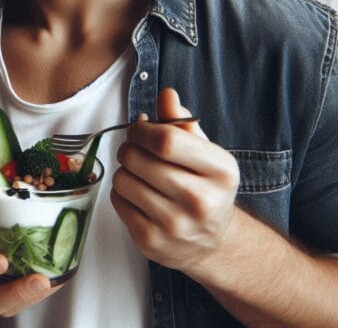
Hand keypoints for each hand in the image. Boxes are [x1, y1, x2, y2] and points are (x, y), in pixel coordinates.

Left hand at [110, 87, 239, 274]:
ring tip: (139, 173)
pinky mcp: (150, 241)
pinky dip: (121, 191)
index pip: (167, 140)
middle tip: (136, 149)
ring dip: (125, 170)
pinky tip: (138, 194)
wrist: (210, 241)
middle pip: (139, 159)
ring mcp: (174, 225)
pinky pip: (117, 201)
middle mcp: (201, 201)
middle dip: (129, 147)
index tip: (140, 128)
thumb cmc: (204, 187)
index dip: (143, 129)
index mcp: (221, 172)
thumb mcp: (205, 153)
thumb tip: (166, 94)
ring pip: (123, 179)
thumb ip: (183, 123)